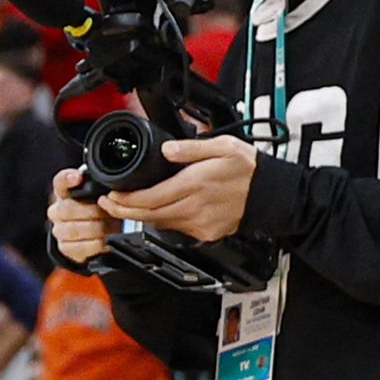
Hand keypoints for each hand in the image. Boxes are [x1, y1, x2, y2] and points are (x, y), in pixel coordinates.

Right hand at [46, 167, 111, 268]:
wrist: (95, 235)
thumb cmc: (98, 211)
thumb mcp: (101, 196)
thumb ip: (101, 187)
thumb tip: (113, 184)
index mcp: (64, 192)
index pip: (60, 182)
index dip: (67, 179)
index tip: (78, 178)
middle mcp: (57, 211)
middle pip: (68, 209)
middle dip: (93, 211)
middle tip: (109, 212)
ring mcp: (59, 230)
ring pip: (74, 229)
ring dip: (97, 229)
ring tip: (111, 227)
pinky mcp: (65, 248)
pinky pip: (80, 247)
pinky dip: (96, 244)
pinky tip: (105, 241)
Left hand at [99, 134, 262, 244]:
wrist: (272, 194)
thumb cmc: (249, 169)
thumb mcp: (223, 146)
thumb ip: (191, 148)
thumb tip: (168, 150)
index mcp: (196, 184)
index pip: (151, 198)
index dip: (126, 200)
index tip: (112, 195)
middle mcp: (196, 207)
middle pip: (149, 215)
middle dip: (123, 211)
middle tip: (108, 204)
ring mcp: (201, 223)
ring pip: (160, 224)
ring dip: (139, 216)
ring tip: (124, 206)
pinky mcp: (206, 233)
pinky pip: (176, 229)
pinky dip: (161, 220)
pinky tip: (154, 211)